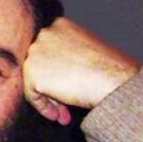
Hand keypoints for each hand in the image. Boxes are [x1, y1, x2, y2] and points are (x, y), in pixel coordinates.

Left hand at [23, 18, 140, 124]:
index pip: (48, 53)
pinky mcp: (32, 72)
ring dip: (49, 100)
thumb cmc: (106, 67)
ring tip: (62, 115)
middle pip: (40, 67)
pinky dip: (43, 107)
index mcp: (58, 26)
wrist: (110, 77)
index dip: (56, 73)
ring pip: (35, 81)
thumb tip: (52, 77)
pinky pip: (33, 96)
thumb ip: (63, 58)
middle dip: (52, 88)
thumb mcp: (82, 53)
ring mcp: (35, 53)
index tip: (67, 86)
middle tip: (63, 106)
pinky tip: (57, 116)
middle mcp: (43, 36)